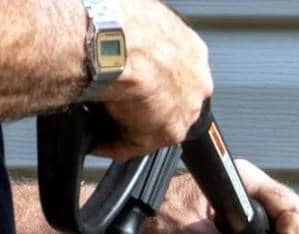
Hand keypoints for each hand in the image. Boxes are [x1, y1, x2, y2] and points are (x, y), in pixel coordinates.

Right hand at [94, 0, 212, 159]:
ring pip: (156, 125)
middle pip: (172, 101)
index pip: (177, 72)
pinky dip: (113, 144)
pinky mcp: (164, 134)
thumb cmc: (116, 20)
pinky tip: (96, 139)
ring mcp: (184, 111)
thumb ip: (143, 36)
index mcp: (192, 50)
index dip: (154, 77)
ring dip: (131, 125)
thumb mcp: (139, 17)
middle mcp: (197, 83)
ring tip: (102, 120)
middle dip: (148, 104)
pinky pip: (134, 145)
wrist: (108, 40)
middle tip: (118, 100)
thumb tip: (126, 37)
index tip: (136, 78)